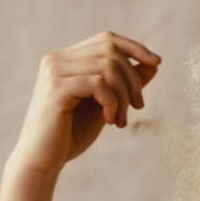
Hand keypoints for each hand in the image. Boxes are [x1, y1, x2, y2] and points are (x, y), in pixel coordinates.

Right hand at [9, 30, 160, 175]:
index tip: (156, 62)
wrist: (43, 160)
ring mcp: (54, 72)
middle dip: (133, 79)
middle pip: (111, 51)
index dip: (134, 47)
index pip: (106, 39)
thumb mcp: (106, 105)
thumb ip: (125, 84)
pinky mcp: (55, 88)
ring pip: (108, 67)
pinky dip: (112, 102)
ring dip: (124, 96)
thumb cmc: (72, 134)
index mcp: (66, 59)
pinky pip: (99, 83)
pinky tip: (109, 121)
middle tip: (137, 107)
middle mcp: (56, 59)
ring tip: (120, 121)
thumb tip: (154, 64)